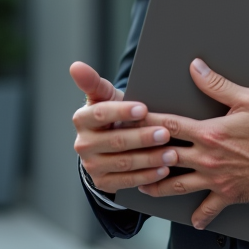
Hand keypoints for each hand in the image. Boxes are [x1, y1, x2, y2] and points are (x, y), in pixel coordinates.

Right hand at [70, 61, 176, 193]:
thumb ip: (93, 81)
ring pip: (124, 162)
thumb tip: (75, 66)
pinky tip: (163, 170)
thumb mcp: (105, 96)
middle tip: (166, 133)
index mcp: (82, 119)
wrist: (109, 142)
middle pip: (116, 141)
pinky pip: (127, 181)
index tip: (144, 108)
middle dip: (143, 137)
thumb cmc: (112, 113)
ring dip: (150, 158)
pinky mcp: (102, 182)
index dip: (122, 112)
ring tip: (172, 153)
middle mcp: (83, 144)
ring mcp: (91, 165)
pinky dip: (147, 176)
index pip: (101, 114)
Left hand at [137, 58, 248, 229]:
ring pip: (176, 185)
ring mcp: (215, 179)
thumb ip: (217, 85)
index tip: (129, 119)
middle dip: (143, 154)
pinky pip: (208, 209)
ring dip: (157, 184)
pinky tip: (192, 219)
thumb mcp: (248, 99)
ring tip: (142, 182)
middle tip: (124, 154)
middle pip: (165, 156)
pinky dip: (199, 215)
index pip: (169, 124)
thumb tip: (196, 68)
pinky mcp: (228, 195)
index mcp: (209, 133)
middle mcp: (207, 158)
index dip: (146, 121)